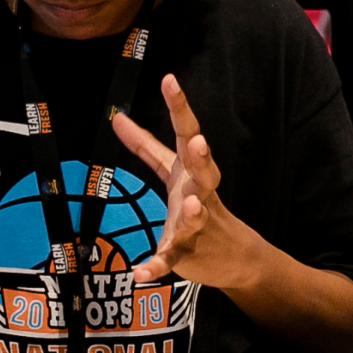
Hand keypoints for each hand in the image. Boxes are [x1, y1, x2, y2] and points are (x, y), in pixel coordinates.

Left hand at [114, 76, 272, 288]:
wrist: (236, 256)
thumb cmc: (199, 202)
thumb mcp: (173, 172)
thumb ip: (144, 146)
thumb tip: (117, 117)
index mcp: (194, 170)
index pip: (188, 134)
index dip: (179, 107)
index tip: (169, 80)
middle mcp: (200, 193)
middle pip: (205, 173)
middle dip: (203, 158)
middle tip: (200, 143)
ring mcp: (196, 225)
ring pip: (196, 217)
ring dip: (193, 210)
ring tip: (191, 202)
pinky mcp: (187, 255)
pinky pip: (171, 261)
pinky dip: (156, 266)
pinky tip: (139, 272)